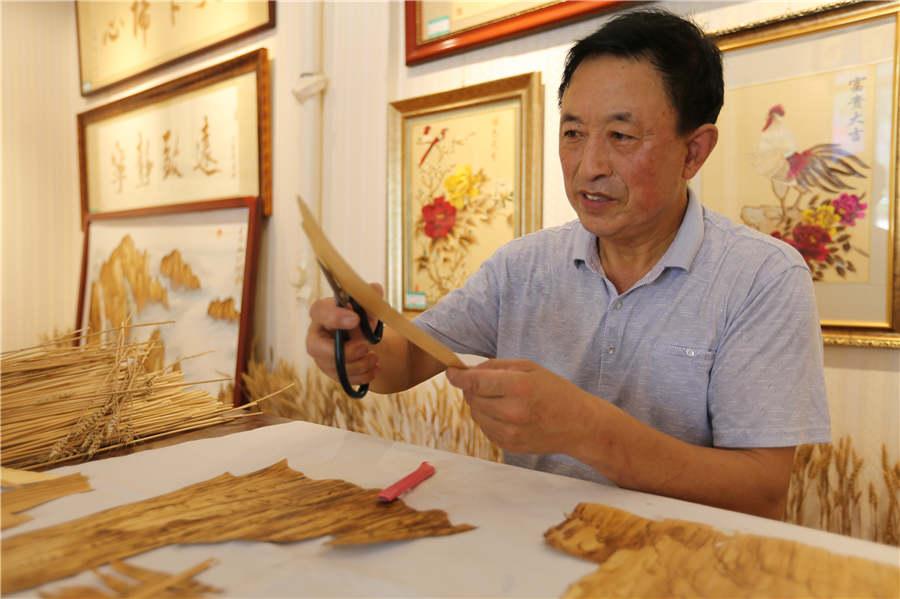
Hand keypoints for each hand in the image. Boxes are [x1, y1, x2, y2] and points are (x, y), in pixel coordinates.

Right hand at [306, 283, 382, 385]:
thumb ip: (370, 299)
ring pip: (333, 366)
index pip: (319, 312)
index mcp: (322, 313)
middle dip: (343, 350)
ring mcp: (321, 356)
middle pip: (316, 347)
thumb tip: (375, 289)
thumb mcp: (367, 307)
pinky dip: (362, 376)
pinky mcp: (331, 371)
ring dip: (358, 365)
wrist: (365, 338)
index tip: (355, 318)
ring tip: (375, 357)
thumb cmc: (361, 319)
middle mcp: (316, 335)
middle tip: (365, 347)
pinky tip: (374, 368)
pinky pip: (343, 379)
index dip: (335, 316)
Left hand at [445, 359, 598, 454]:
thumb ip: (496, 367)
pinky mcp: (508, 446)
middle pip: (472, 398)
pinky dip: (488, 418)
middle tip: (487, 383)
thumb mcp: (530, 368)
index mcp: (519, 388)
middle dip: (472, 388)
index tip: (451, 372)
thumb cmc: (555, 391)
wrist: (578, 425)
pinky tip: (505, 413)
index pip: (475, 383)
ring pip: (476, 414)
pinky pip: (484, 428)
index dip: (458, 377)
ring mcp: (510, 433)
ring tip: (500, 398)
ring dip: (479, 403)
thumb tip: (468, 371)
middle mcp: (512, 412)